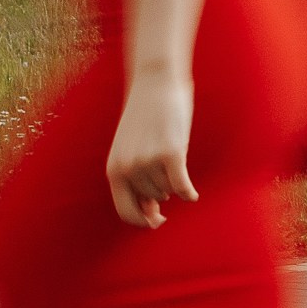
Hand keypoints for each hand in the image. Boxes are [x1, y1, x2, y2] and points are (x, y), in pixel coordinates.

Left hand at [106, 65, 198, 227]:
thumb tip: (151, 214)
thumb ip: (135, 180)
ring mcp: (149, 162)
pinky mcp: (171, 154)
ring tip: (173, 154)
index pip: (125, 212)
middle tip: (167, 170)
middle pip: (153, 199)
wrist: (155, 84)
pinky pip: (182, 186)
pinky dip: (189, 193)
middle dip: (162, 190)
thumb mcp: (131, 151)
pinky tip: (193, 195)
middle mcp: (128, 169)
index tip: (156, 222)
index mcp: (113, 169)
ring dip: (174, 181)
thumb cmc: (146, 118)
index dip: (142, 222)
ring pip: (168, 190)